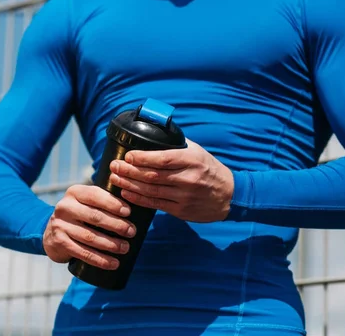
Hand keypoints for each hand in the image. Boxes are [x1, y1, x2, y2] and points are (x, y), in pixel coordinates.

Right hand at [43, 185, 136, 269]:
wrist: (51, 232)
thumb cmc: (79, 215)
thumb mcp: (85, 202)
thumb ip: (102, 199)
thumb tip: (136, 205)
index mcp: (74, 192)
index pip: (95, 195)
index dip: (113, 204)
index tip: (129, 212)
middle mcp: (64, 207)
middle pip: (95, 217)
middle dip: (116, 225)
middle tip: (132, 232)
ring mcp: (60, 225)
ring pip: (90, 237)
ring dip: (111, 244)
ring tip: (125, 248)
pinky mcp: (59, 243)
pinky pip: (83, 253)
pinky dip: (100, 260)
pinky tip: (113, 263)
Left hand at [109, 139, 233, 222]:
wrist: (229, 195)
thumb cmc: (210, 169)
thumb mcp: (198, 152)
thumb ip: (177, 145)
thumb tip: (154, 133)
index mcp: (192, 160)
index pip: (163, 159)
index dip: (142, 158)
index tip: (127, 156)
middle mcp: (188, 178)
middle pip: (153, 175)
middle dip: (130, 171)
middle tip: (114, 166)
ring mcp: (184, 196)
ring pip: (151, 191)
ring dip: (130, 185)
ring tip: (115, 179)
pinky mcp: (181, 211)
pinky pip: (156, 204)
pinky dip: (139, 199)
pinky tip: (127, 193)